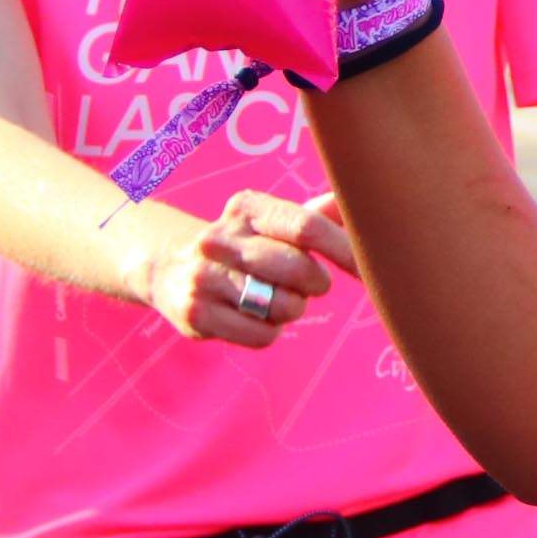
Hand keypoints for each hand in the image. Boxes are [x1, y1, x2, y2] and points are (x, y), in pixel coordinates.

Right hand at [138, 188, 358, 348]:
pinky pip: (262, 336)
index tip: (368, 268)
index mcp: (247, 208)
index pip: (306, 227)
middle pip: (299, 269)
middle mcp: (219, 239)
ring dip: (291, 309)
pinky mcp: (195, 314)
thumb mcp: (273, 221)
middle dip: (316, 283)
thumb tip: (363, 201)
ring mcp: (203, 277)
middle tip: (307, 283)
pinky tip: (251, 315)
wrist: (168, 267)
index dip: (344, 250)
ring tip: (272, 296)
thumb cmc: (244, 244)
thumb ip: (318, 214)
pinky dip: (268, 332)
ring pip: (284, 307)